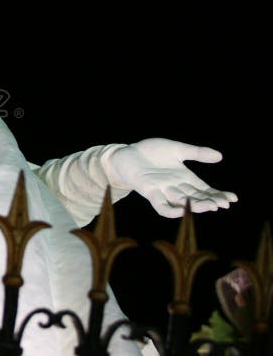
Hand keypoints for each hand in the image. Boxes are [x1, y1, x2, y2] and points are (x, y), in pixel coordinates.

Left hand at [108, 138, 237, 216]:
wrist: (126, 153)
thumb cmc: (150, 152)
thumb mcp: (177, 149)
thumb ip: (197, 153)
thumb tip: (220, 156)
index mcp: (184, 177)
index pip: (205, 190)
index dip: (218, 195)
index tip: (233, 198)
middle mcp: (175, 186)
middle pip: (196, 197)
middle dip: (211, 201)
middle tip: (224, 203)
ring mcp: (162, 190)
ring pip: (183, 202)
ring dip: (196, 205)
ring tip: (211, 205)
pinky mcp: (149, 191)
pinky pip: (161, 205)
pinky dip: (171, 210)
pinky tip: (182, 211)